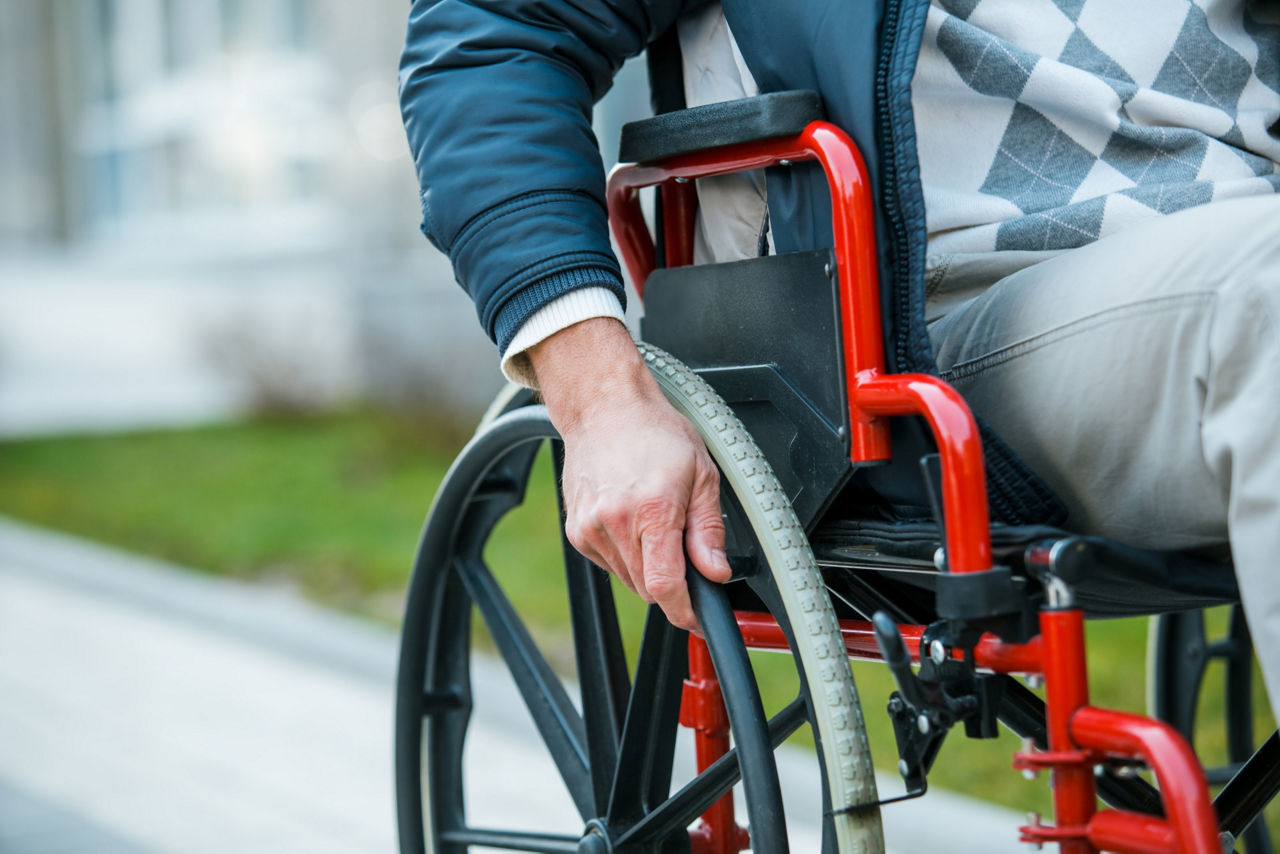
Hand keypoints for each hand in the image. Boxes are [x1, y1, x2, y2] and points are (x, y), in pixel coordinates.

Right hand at [529, 318, 731, 631]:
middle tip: (682, 545)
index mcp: (652, 509)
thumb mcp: (701, 474)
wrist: (605, 408)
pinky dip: (627, 555)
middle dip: (672, 581)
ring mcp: (591, 529)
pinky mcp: (576, 531)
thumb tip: (716, 572)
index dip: (685, 611)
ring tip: (655, 522)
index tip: (698, 619)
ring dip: (649, 567)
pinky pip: (610, 564)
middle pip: (648, 588)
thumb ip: (709, 530)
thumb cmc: (654, 432)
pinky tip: (633, 521)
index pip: (666, 586)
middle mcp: (616, 523)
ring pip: (629, 579)